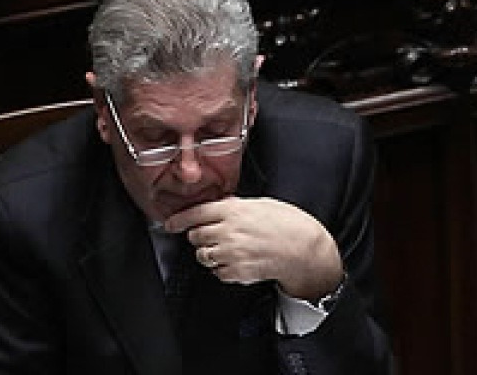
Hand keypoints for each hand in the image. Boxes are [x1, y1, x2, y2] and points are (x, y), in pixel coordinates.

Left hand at [164, 196, 343, 300]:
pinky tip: (240, 261)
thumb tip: (223, 205)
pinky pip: (217, 272)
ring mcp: (230, 253)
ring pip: (203, 256)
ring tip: (231, 250)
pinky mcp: (235, 272)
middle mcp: (228, 231)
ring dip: (211, 253)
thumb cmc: (290, 225)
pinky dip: (224, 269)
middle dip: (201, 236)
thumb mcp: (264, 204)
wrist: (305, 251)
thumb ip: (238, 206)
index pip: (195, 213)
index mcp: (234, 210)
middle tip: (215, 236)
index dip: (179, 219)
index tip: (171, 223)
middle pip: (195, 236)